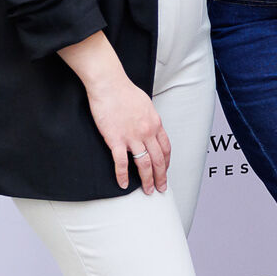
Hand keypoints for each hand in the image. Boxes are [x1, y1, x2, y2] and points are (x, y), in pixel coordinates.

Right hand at [85, 74, 171, 193]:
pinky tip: (123, 184)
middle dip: (161, 176)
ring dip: (147, 180)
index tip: (165, 170)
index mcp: (155, 123)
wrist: (109, 84)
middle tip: (161, 188)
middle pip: (159, 159)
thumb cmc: (125, 91)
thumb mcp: (145, 104)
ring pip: (144, 164)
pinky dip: (122, 176)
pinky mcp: (116, 140)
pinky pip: (121, 162)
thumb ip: (149, 119)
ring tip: (148, 191)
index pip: (166, 147)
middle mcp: (147, 132)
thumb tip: (149, 127)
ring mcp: (132, 137)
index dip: (167, 162)